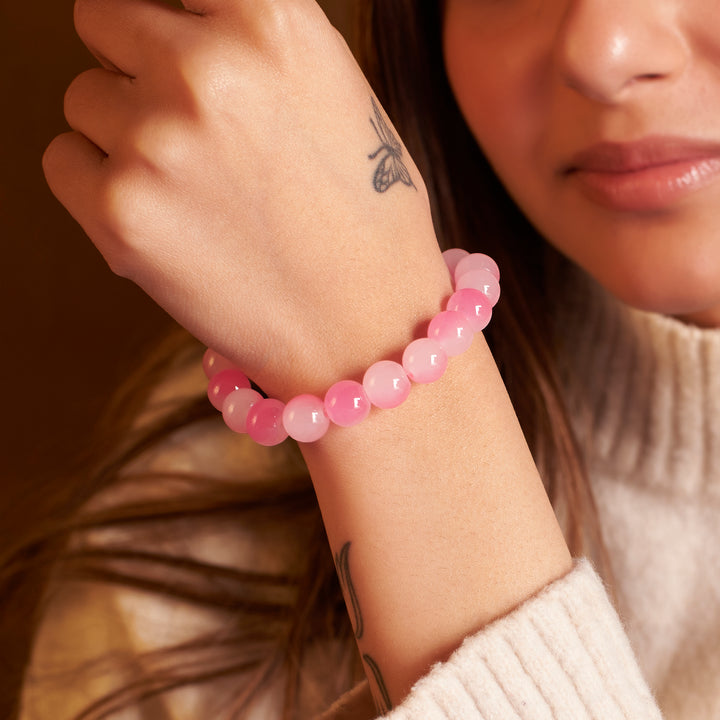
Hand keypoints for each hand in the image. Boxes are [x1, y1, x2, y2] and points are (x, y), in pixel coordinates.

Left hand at [43, 0, 450, 398]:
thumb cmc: (368, 219)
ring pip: (83, 98)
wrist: (367, 329)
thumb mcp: (335, 94)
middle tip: (184, 125)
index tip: (165, 39)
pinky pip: (63, 162)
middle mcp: (206, 68)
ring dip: (123, 133)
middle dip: (135, 64)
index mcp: (272, 19)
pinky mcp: (119, 212)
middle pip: (102, 17)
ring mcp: (156, 141)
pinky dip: (100, 186)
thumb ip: (254, 44)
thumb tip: (181, 23)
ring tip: (192, 190)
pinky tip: (164, 220)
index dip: (172, 14)